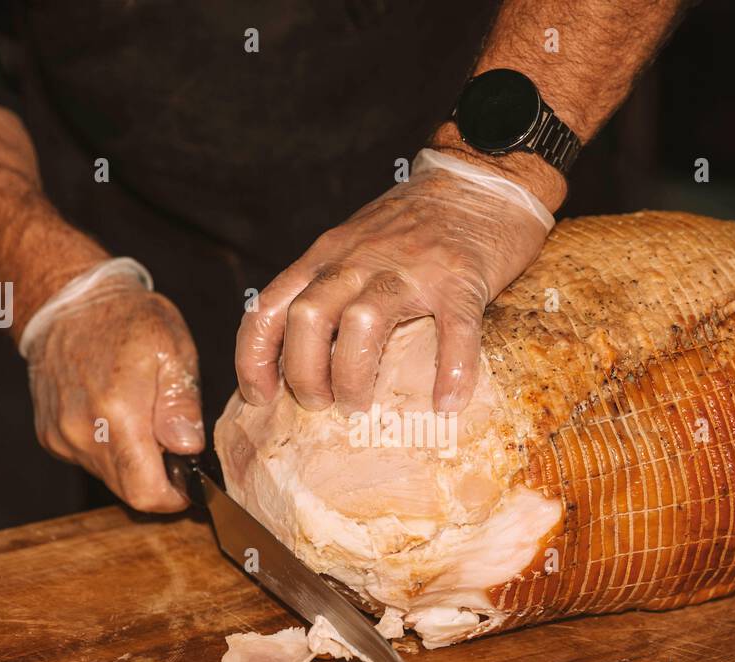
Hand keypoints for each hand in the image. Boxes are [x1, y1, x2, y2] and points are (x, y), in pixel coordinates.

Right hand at [25, 284, 203, 511]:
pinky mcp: (50, 435)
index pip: (145, 491)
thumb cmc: (126, 319)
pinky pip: (89, 461)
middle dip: (158, 480)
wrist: (67, 301)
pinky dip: (110, 450)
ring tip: (145, 421)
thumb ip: (181, 404)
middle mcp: (82, 432)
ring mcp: (61, 436)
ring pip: (109, 478)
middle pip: (128, 490)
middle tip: (174, 446)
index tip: (190, 486)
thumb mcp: (172, 350)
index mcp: (118, 412)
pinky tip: (117, 416)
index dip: (173, 498)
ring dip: (134, 464)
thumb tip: (188, 447)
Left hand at [236, 150, 552, 414]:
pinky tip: (448, 403)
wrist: (481, 179)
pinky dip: (450, 371)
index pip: (269, 305)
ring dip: (353, 375)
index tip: (259, 396)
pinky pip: (453, 331)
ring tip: (360, 408)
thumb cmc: (418, 223)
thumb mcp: (354, 243)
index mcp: (328, 255)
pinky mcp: (460, 279)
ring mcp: (410, 268)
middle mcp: (359, 259)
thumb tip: (305, 355)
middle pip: (308, 318)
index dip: (253, 358)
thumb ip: (329, 284)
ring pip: (362, 324)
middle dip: (304, 374)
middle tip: (319, 406)